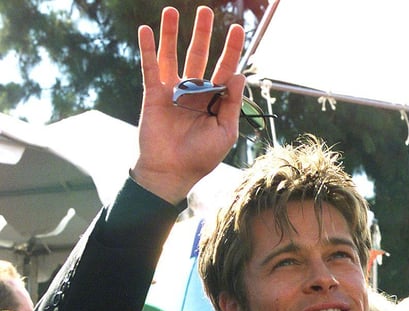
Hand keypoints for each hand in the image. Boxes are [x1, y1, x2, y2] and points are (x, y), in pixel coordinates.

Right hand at [132, 6, 245, 203]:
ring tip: (173, 10)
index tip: (237, 28)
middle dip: (203, 33)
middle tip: (206, 11)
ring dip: (173, 33)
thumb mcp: (224, 132)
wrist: (172, 172)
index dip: (231, 49)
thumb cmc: (201, 157)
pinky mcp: (153, 94)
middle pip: (200, 55)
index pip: (225, 68)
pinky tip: (146, 30)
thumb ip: (231, 104)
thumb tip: (237, 75)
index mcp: (214, 100)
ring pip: (173, 55)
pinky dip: (148, 49)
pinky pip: (150, 68)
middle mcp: (194, 91)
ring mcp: (172, 91)